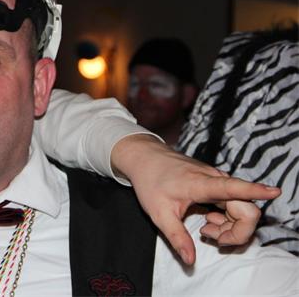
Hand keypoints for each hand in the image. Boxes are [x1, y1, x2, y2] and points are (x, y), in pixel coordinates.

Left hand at [111, 134, 280, 264]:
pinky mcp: (217, 184)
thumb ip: (177, 237)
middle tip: (212, 239)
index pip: (234, 188)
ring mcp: (218, 181)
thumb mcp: (159, 213)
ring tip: (205, 229)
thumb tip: (190, 260)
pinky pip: (234, 205)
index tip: (274, 192)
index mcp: (202, 184)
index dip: (255, 191)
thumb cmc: (150, 181)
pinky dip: (226, 219)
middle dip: (237, 232)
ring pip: (242, 209)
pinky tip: (208, 220)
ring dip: (230, 227)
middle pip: (246, 209)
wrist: (145, 158)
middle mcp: (215, 180)